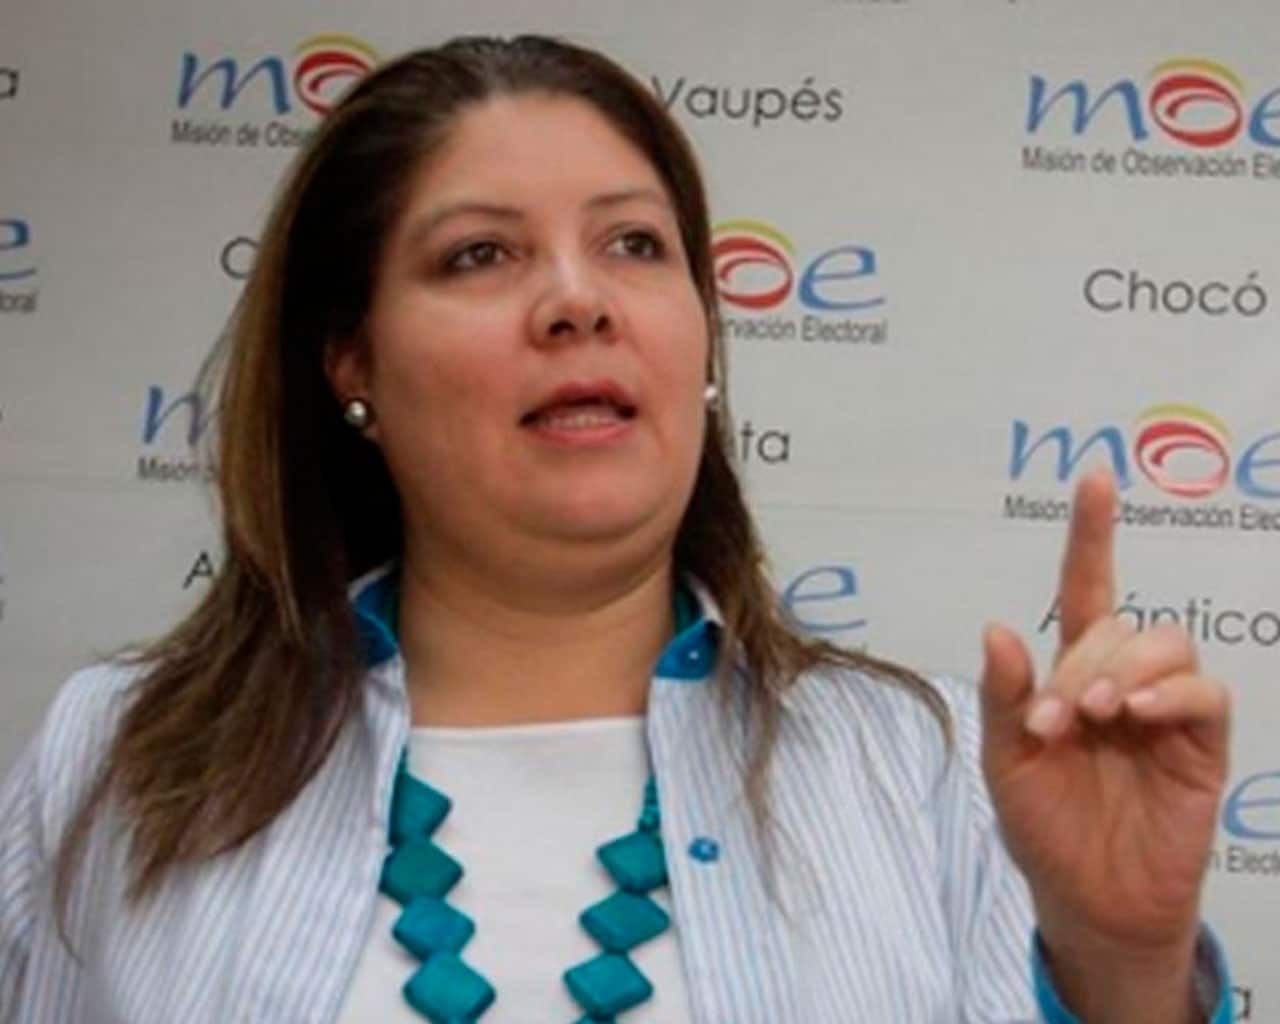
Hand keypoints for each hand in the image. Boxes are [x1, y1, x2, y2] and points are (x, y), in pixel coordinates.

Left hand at [979, 470, 1229, 1016]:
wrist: (1087, 898)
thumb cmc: (1044, 825)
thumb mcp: (1006, 761)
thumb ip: (1005, 697)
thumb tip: (998, 627)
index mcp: (1071, 674)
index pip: (1086, 590)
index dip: (1091, 536)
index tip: (1094, 479)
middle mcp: (1121, 679)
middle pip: (1115, 625)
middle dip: (1078, 663)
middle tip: (1051, 721)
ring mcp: (1165, 710)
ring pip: (1165, 644)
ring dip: (1122, 669)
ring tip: (1092, 715)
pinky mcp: (1201, 745)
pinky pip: (1205, 694)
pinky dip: (1172, 693)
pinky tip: (1135, 715)